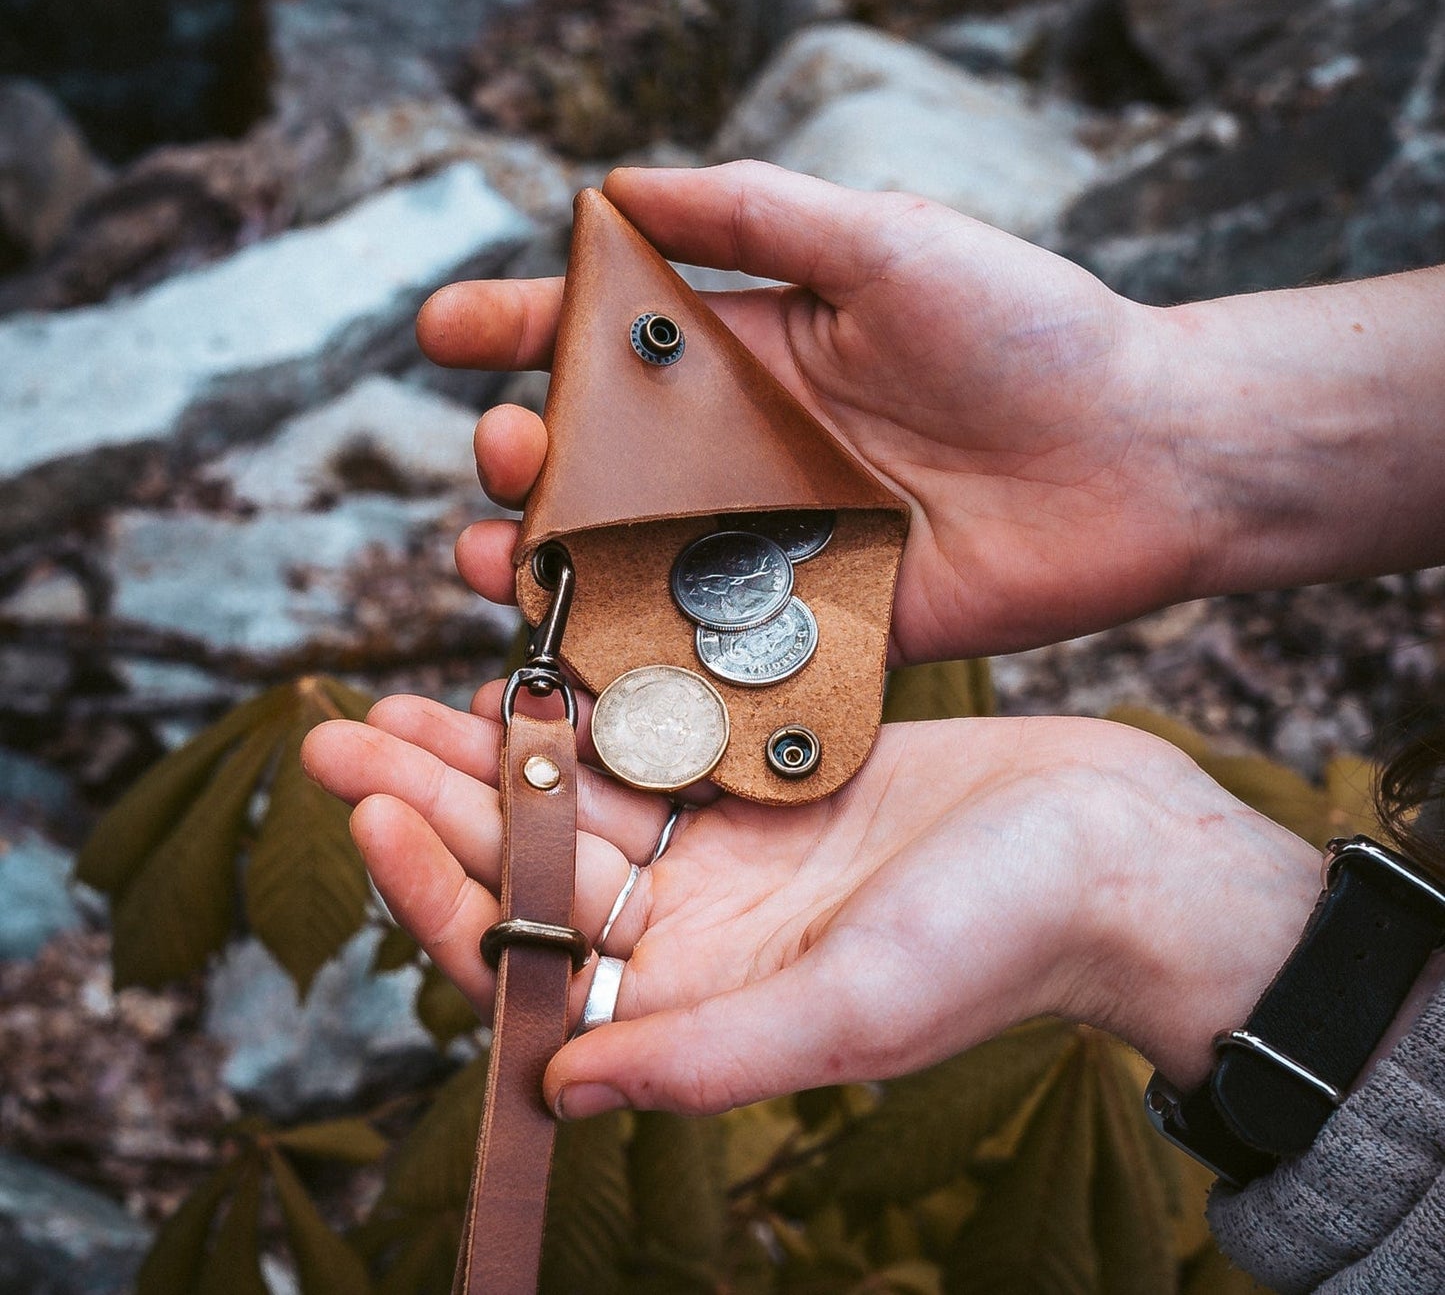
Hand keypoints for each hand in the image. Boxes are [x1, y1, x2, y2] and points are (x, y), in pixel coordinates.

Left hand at [302, 697, 1319, 1116]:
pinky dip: (589, 706)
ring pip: (575, 796)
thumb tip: (559, 1089)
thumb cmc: (1008, 938)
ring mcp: (730, 851)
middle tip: (337, 726)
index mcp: (701, 1003)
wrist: (1114, 848)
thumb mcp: (858, 1005)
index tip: (368, 804)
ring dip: (490, 746)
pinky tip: (530, 666)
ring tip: (402, 691)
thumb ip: (708, 1056)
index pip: (529, 960)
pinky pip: (651, 742)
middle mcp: (700, 932)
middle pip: (530, 865)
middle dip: (431, 799)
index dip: (437, 888)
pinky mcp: (766, 781)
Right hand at [423, 160, 1199, 661]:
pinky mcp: (819, 628)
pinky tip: (583, 662)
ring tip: (497, 561)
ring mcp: (778, 545)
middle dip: (524, 458)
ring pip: (634, 562)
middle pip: (600, 462)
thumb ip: (758, 215)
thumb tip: (619, 182)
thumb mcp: (887, 243)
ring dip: (553, 564)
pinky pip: (714, 650)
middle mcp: (749, 453)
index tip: (440, 334)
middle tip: (505, 453)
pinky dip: (643, 661)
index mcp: (753, 354)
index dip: (520, 329)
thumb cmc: (1028, 331)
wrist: (1146, 456)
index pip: (610, 337)